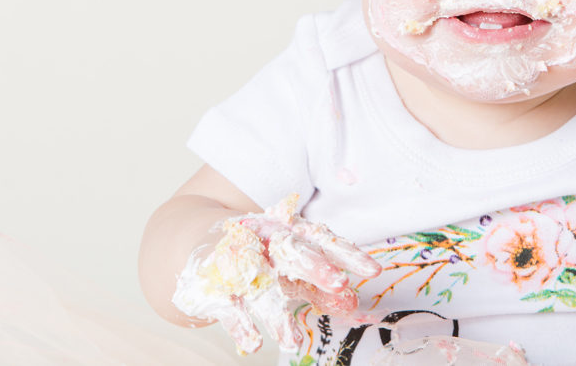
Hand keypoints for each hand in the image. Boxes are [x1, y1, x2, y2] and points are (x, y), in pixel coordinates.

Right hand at [172, 194, 380, 354]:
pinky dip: (240, 324)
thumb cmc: (262, 258)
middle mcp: (266, 240)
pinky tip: (253, 342)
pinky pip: (228, 303)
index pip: (325, 241)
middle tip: (339, 282)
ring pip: (261, 284)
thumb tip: (356, 306)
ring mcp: (239, 259)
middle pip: (294, 251)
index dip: (349, 255)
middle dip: (316, 266)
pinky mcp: (214, 281)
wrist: (201, 244)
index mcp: (292, 233)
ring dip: (276, 313)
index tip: (374, 270)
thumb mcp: (294, 271)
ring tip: (292, 341)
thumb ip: (323, 288)